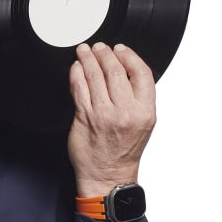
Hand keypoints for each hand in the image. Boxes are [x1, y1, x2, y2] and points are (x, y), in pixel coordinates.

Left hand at [68, 42, 155, 196]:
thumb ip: (138, 97)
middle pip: (115, 70)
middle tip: (99, 47)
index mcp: (145, 111)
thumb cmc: (124, 150)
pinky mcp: (84, 117)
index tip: (121, 49)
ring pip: (95, 76)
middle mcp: (125, 111)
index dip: (130, 56)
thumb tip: (126, 69)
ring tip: (85, 51)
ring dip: (88, 58)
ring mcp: (103, 114)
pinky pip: (79, 88)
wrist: (108, 174)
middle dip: (105, 53)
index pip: (141, 72)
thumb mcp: (144, 123)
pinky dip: (76, 73)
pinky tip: (76, 67)